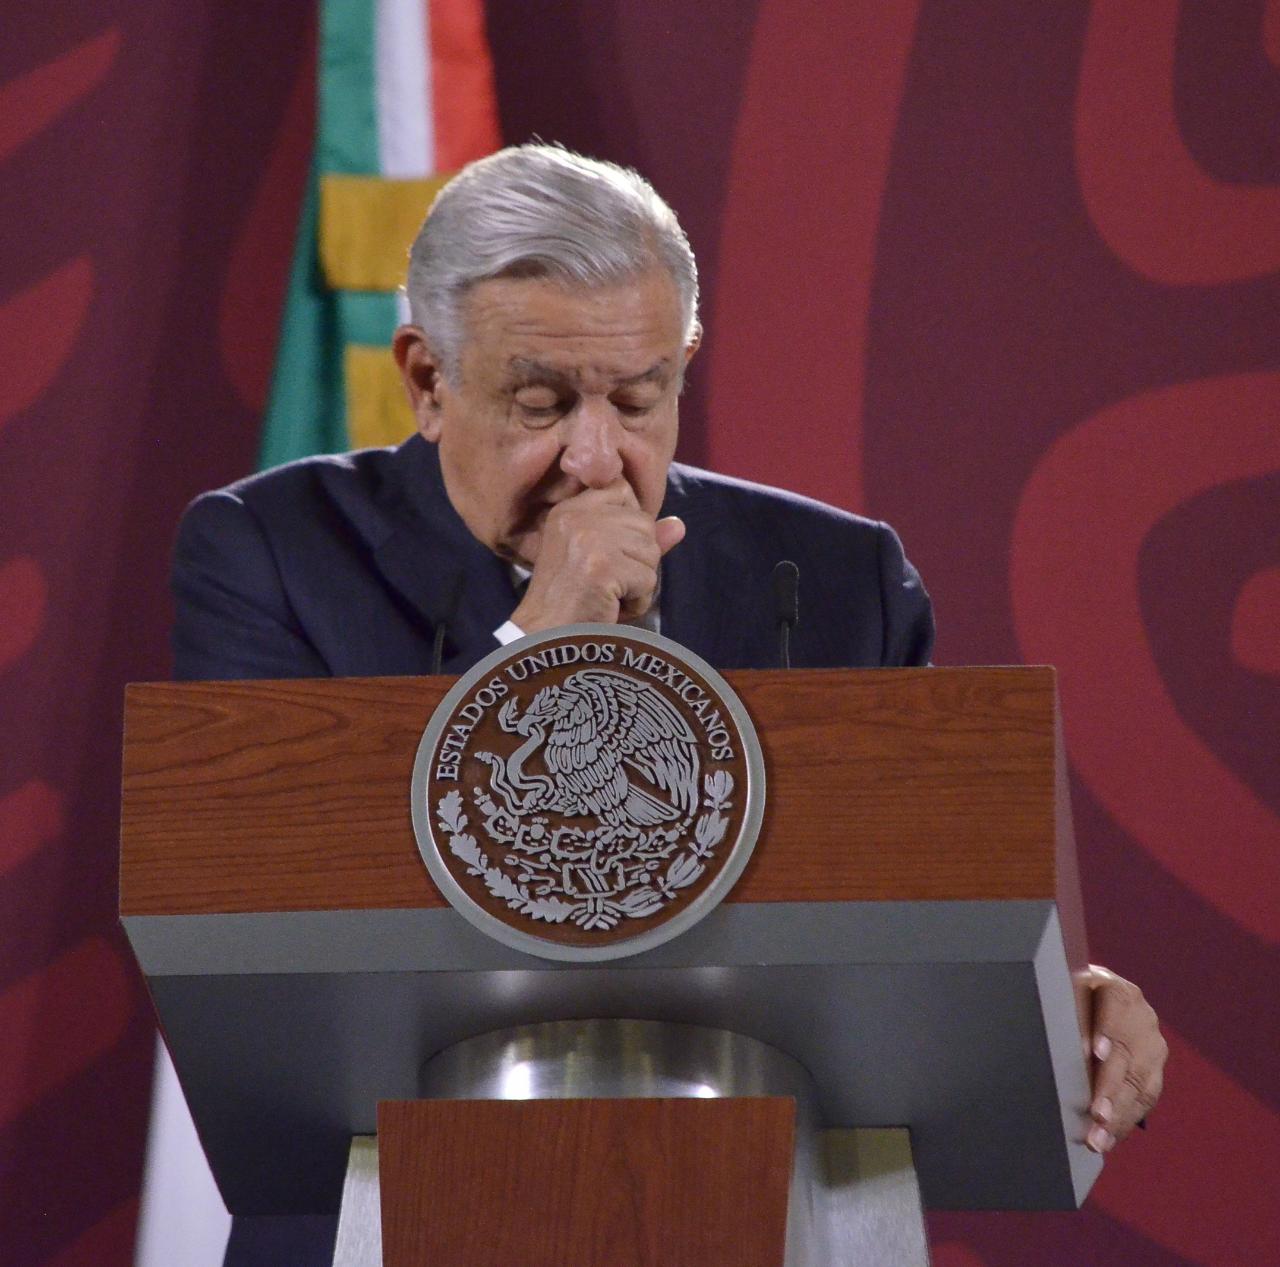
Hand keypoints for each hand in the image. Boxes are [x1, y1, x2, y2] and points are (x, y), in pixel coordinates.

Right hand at [511, 481, 685, 630]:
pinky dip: (636, 603)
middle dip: (636, 560)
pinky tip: (609, 609)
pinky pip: (648, 580)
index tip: (606, 556)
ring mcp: (588, 539)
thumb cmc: (573, 605)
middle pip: (644, 523)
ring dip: (638, 583)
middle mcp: (576, 516)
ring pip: (651, 552)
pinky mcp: (601, 566)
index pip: (624, 491)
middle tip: (604, 584)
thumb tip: (678, 525)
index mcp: (570, 509)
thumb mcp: (602, 562)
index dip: (629, 528)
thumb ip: (637, 539)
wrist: (543, 640)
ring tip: (606, 596)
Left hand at [1081, 964, 1166, 1152]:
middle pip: (1129, 1055)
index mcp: (1119, 991)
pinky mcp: (1155, 1070)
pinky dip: (1125, 1121)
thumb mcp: (1066, 990)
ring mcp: (1153, 1046)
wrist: (1098, 997)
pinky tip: (1109, 1138)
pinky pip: (1144, 1099)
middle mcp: (1142, 1018)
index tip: (1097, 1053)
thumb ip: (1066, 1007)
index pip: (1116, 1007)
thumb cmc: (1072, 996)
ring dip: (1119, 1116)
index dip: (1108, 1030)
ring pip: (1140, 1084)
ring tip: (1099, 1139)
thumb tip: (1059, 1037)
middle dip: (1111, 1089)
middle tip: (1097, 1115)